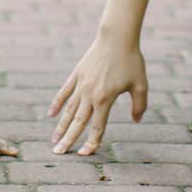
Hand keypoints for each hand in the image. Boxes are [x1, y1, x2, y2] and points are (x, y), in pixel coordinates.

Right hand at [48, 36, 147, 155]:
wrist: (116, 37)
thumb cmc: (131, 60)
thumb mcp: (140, 84)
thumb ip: (139, 105)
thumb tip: (136, 119)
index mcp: (105, 99)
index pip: (97, 126)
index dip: (91, 142)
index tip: (84, 154)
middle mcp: (90, 94)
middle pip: (77, 122)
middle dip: (68, 139)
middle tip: (58, 152)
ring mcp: (81, 84)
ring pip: (68, 110)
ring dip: (61, 126)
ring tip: (54, 139)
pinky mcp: (77, 74)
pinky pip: (65, 92)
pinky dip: (58, 103)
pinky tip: (51, 114)